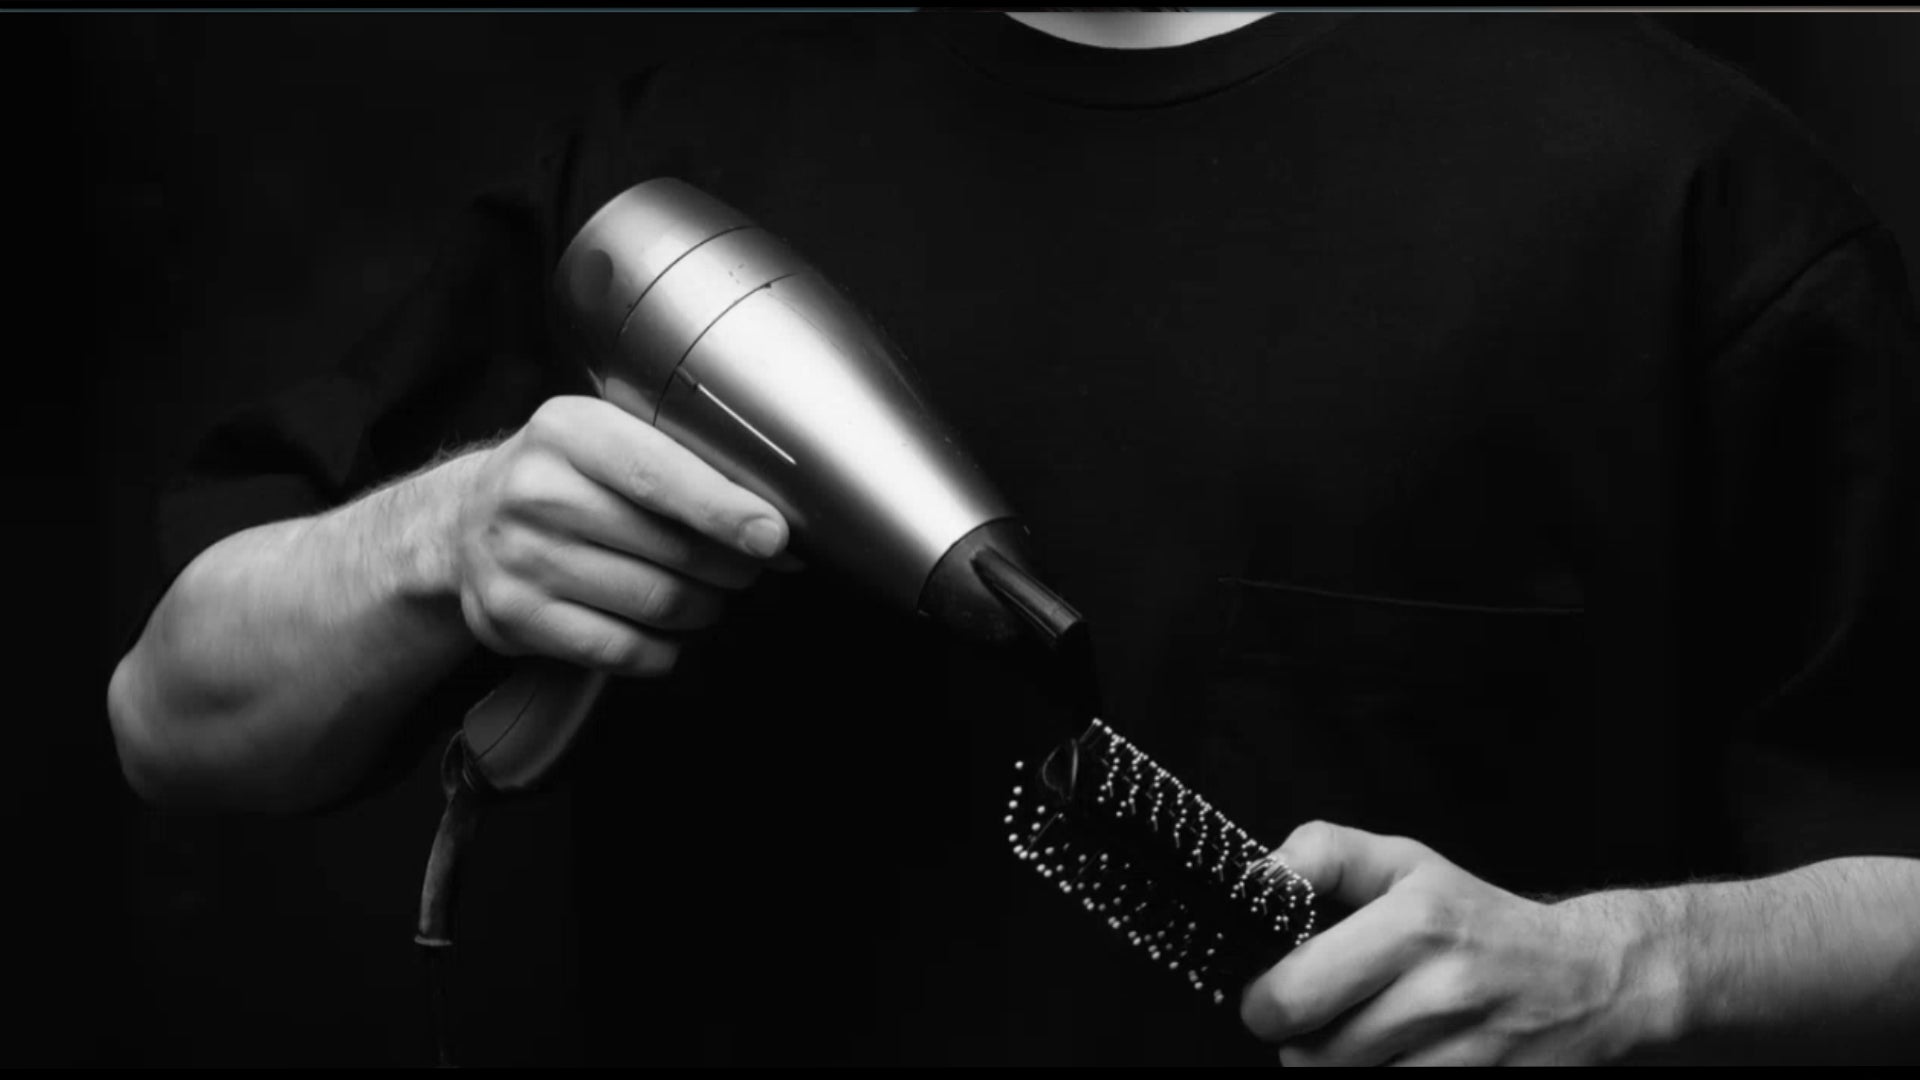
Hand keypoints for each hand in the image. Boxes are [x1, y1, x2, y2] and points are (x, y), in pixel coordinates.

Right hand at [450, 395, 790, 676]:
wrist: (461, 523)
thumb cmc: (560, 476)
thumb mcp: (603, 437)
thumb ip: (679, 464)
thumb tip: (770, 521)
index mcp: (567, 432)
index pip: (659, 477)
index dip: (724, 511)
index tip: (773, 536)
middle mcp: (535, 492)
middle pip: (669, 549)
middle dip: (731, 566)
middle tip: (748, 565)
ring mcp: (519, 558)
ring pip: (654, 603)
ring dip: (703, 607)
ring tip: (708, 594)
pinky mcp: (514, 616)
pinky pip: (619, 649)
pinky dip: (662, 649)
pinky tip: (668, 633)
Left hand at [1239, 821, 1660, 1065]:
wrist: (1586, 981)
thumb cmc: (1475, 919)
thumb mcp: (1403, 863)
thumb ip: (1324, 854)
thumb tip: (1257, 877)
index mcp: (1413, 924)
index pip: (1291, 994)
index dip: (1264, 1000)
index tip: (1273, 990)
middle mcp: (1441, 992)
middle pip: (1311, 1055)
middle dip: (1296, 1041)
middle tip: (1310, 1020)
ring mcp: (1466, 1055)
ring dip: (1341, 1068)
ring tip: (1364, 1035)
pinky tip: (1397, 1059)